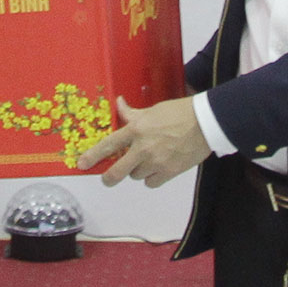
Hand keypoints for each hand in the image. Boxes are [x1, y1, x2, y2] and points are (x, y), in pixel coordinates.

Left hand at [73, 97, 207, 187]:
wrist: (205, 123)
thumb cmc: (179, 112)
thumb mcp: (152, 110)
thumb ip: (133, 114)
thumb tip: (119, 104)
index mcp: (136, 129)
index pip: (108, 144)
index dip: (92, 156)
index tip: (82, 164)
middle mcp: (142, 148)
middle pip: (118, 172)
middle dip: (109, 178)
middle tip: (108, 178)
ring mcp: (156, 162)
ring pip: (136, 176)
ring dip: (137, 171)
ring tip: (146, 161)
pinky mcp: (169, 172)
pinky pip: (151, 182)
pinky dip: (152, 178)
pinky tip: (157, 169)